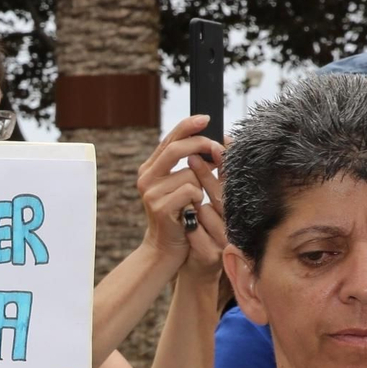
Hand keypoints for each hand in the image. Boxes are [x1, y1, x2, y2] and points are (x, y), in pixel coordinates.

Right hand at [135, 115, 225, 278]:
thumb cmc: (180, 216)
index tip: (206, 118)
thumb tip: (216, 144)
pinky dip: (198, 199)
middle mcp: (146, 177)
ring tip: (196, 201)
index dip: (188, 126)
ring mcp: (151, 192)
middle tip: (219, 150)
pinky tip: (193, 210)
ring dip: (202, 185)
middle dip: (202, 146)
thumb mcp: (182, 186)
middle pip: (177, 149)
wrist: (166, 248)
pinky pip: (191, 190)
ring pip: (189, 172)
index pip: (169, 139)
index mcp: (150, 168)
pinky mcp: (160, 207)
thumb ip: (191, 165)